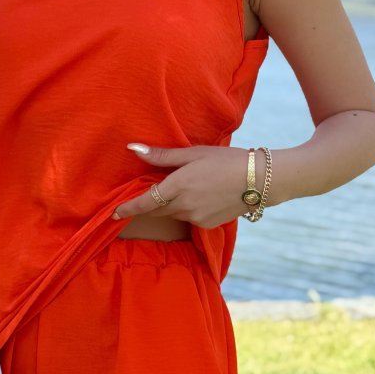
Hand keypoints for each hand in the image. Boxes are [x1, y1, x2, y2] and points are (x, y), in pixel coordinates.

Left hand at [112, 142, 250, 230]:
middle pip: (156, 210)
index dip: (128, 209)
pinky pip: (188, 218)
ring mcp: (196, 218)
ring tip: (180, 190)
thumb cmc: (226, 160)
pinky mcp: (207, 224)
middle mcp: (184, 206)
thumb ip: (162, 155)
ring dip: (168, 206)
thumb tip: (133, 148)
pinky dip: (186, 209)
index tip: (114, 213)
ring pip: (172, 214)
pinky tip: (199, 196)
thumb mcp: (193, 153)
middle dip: (148, 206)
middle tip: (142, 197)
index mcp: (177, 187)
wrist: (260, 180)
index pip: (144, 202)